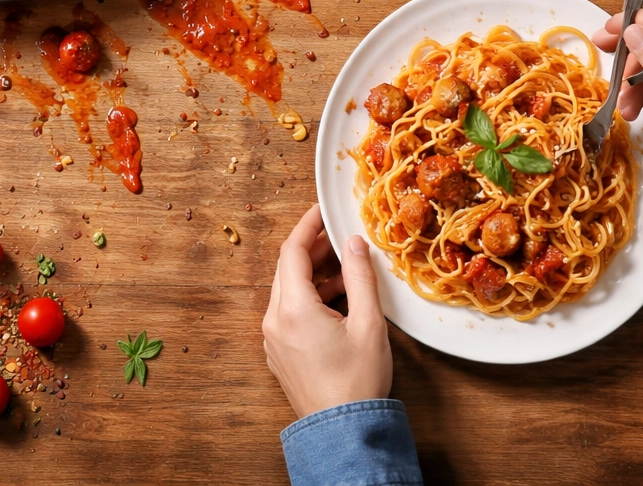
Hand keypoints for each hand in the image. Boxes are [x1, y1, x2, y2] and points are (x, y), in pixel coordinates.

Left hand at [262, 205, 390, 419]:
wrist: (343, 432)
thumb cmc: (358, 382)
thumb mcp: (368, 324)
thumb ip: (360, 277)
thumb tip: (354, 242)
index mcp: (292, 308)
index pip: (291, 251)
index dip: (307, 225)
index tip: (322, 210)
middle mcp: (275, 320)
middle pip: (287, 269)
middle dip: (313, 249)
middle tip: (340, 236)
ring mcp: (274, 339)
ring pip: (288, 290)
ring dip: (314, 275)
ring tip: (348, 270)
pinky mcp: (280, 353)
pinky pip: (289, 312)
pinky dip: (310, 297)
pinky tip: (338, 299)